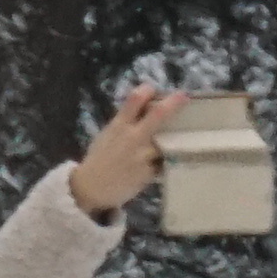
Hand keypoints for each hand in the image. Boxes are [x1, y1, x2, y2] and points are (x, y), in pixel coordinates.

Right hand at [65, 84, 176, 217]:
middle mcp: (133, 137)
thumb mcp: (108, 134)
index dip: (147, 90)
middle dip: (173, 103)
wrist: (91, 188)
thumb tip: (143, 109)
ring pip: (168, 140)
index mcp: (119, 125)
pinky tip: (172, 158)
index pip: (135, 99)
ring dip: (177, 135)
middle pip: (158, 115)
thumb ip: (125, 122)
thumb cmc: (98, 159)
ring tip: (185, 134)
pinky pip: (165, 162)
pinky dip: (169, 159)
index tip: (155, 89)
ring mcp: (143, 156)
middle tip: (184, 97)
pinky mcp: (149, 173)